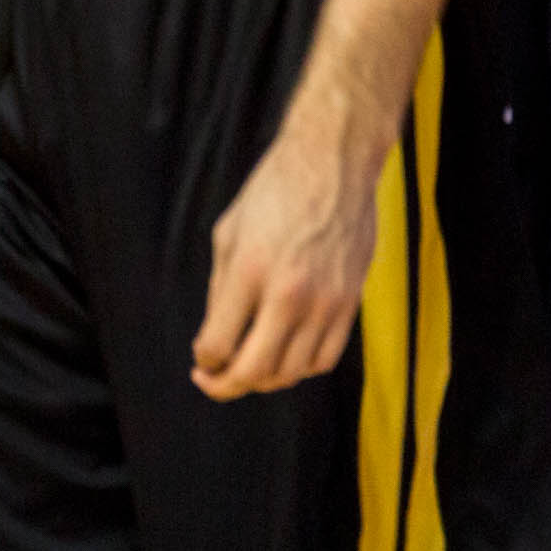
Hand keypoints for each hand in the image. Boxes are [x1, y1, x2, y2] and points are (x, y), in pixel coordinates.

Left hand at [191, 118, 382, 399]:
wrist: (332, 165)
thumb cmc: (274, 191)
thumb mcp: (228, 231)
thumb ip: (219, 289)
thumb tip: (213, 338)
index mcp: (250, 270)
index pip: (219, 344)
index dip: (204, 362)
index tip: (200, 359)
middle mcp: (289, 293)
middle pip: (255, 371)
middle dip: (226, 385)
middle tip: (215, 379)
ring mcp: (325, 302)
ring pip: (292, 372)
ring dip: (264, 380)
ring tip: (248, 367)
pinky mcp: (351, 303)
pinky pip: (325, 359)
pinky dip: (301, 369)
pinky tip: (285, 357)